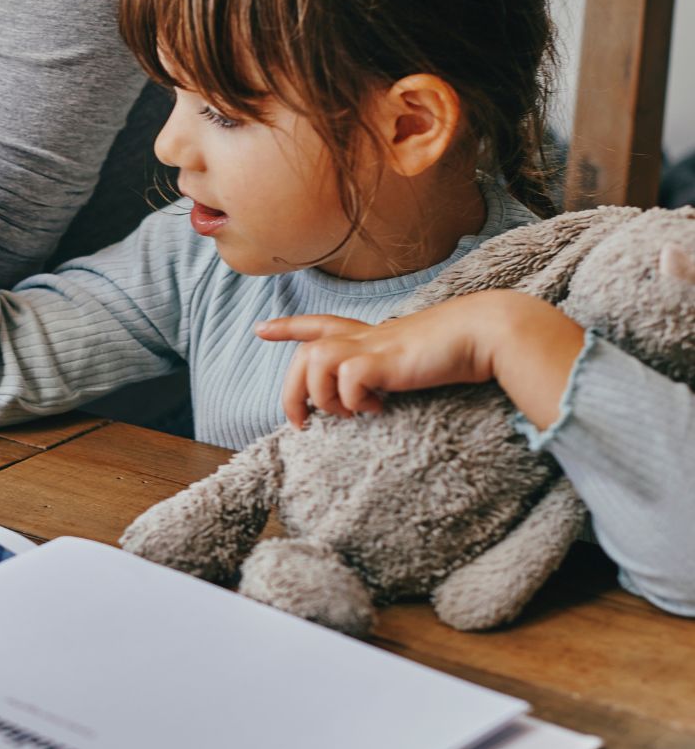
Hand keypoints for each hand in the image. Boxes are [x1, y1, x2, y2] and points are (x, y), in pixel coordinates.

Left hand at [257, 292, 562, 427]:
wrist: (488, 333)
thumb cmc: (462, 350)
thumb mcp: (418, 361)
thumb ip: (394, 373)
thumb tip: (374, 399)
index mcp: (373, 336)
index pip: (321, 325)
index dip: (290, 328)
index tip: (261, 329)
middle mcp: (366, 338)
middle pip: (305, 356)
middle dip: (291, 392)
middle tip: (298, 423)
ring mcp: (373, 346)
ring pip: (314, 364)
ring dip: (323, 397)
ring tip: (348, 414)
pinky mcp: (383, 360)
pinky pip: (345, 381)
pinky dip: (351, 400)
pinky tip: (375, 407)